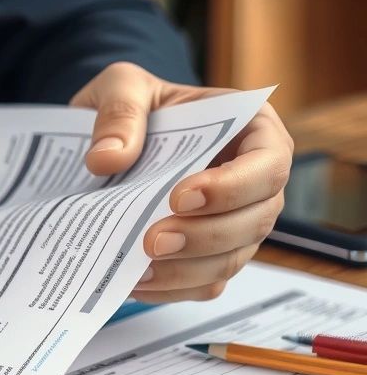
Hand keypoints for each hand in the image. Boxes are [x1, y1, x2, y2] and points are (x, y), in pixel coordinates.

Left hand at [71, 62, 293, 302]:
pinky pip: (204, 283)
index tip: (180, 197)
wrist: (109, 135)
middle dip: (204, 237)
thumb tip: (107, 158)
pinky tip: (135, 282)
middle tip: (152, 241)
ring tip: (139, 268)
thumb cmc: (133, 104)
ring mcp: (234, 221)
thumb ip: (118, 112)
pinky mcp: (208, 252)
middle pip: (256, 221)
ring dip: (187, 269)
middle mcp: (253, 180)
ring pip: (231, 258)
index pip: (267, 164)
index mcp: (252, 130)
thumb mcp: (121, 86)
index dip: (232, 187)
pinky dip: (173, 288)